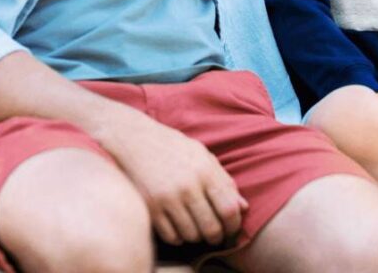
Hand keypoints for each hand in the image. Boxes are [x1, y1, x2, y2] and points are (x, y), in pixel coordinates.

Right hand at [101, 109, 247, 245]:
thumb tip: (243, 207)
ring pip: (192, 235)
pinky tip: (178, 226)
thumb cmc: (172, 147)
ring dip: (197, 236)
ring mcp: (167, 199)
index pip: (229, 209)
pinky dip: (178, 237)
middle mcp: (187, 186)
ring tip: (196, 227)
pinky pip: (171, 237)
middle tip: (215, 235)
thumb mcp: (202, 155)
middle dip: (217, 236)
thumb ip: (224, 181)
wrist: (134, 140)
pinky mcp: (150, 208)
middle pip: (211, 228)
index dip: (234, 225)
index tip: (231, 228)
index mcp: (205, 171)